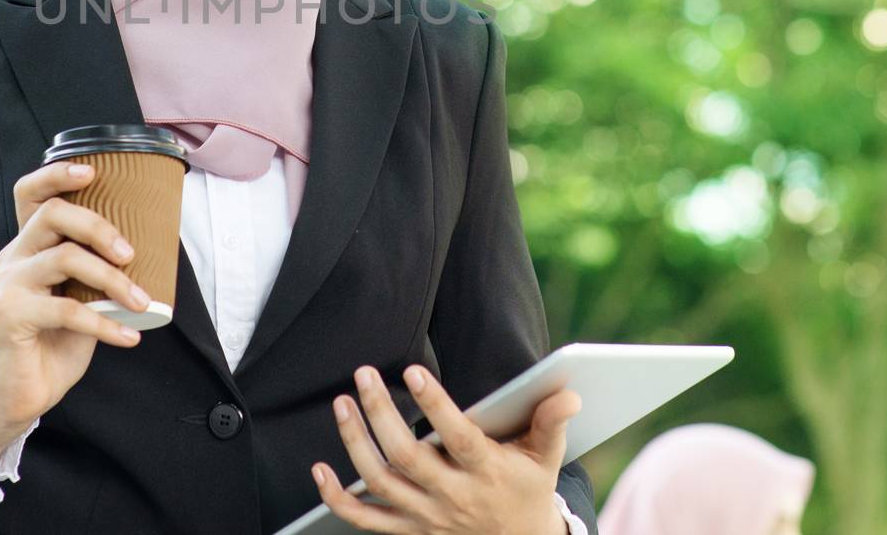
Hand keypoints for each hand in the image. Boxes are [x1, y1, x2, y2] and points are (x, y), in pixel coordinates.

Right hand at [0, 160, 151, 446]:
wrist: (21, 395)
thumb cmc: (55, 342)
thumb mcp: (80, 297)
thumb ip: (97, 271)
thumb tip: (148, 250)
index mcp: (28, 246)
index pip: (30, 194)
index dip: (56, 174)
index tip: (92, 172)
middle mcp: (13, 257)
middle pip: (52, 215)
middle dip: (98, 226)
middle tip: (130, 252)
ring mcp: (9, 284)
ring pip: (65, 257)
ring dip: (112, 279)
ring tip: (142, 301)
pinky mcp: (11, 315)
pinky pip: (67, 309)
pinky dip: (105, 323)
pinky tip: (128, 337)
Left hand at [310, 364, 579, 534]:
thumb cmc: (528, 489)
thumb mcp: (546, 458)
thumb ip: (551, 422)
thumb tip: (567, 393)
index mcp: (486, 473)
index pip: (457, 438)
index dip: (434, 404)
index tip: (413, 369)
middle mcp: (452, 497)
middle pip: (407, 457)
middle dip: (381, 414)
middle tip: (363, 374)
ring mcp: (426, 517)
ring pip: (380, 483)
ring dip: (355, 443)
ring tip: (342, 402)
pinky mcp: (408, 530)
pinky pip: (365, 519)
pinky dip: (338, 498)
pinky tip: (318, 470)